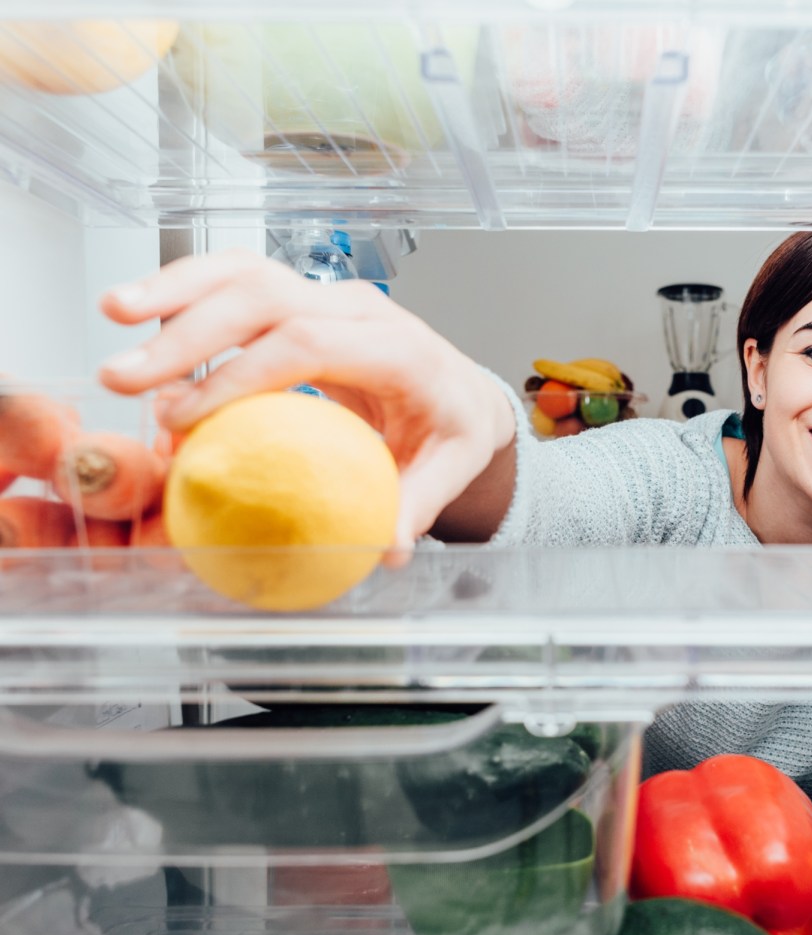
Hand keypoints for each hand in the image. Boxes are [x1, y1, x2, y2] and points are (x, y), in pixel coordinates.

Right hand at [98, 248, 515, 552]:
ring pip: (246, 271)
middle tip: (126, 377)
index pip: (310, 344)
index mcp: (398, 349)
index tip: (185, 416)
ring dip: (175, 289)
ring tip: (114, 313)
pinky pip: (240, 280)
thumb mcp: (450, 467)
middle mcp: (360, 309)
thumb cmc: (451, 426)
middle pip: (265, 298)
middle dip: (188, 332)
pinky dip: (188, 289)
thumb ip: (418, 504)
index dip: (241, 374)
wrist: (459, 388)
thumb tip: (387, 549)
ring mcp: (329, 297)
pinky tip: (141, 309)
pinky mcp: (304, 299)